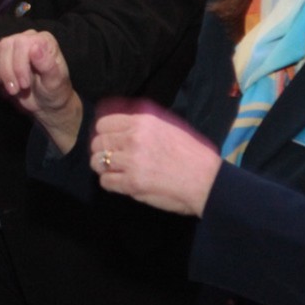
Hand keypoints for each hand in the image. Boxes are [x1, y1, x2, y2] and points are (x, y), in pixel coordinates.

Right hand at [0, 30, 82, 149]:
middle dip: (9, 71)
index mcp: (43, 40)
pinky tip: (7, 84)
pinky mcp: (1, 57)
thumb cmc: (54, 91)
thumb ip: (48, 64)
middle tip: (18, 90)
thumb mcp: (56, 81)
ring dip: (1, 74)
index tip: (25, 84)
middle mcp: (27, 38)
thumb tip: (35, 47)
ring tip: (13, 89)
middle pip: (6, 45)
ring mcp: (13, 46)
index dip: (19, 65)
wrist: (46, 103)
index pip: (22, 42)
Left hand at [90, 101, 221, 216]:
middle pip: (98, 142)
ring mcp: (131, 161)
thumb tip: (122, 124)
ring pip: (97, 161)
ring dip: (103, 167)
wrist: (206, 180)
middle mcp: (134, 138)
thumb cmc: (193, 154)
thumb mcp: (169, 126)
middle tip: (110, 158)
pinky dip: (110, 183)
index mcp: (143, 122)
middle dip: (101, 150)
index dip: (104, 133)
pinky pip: (105, 181)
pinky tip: (120, 183)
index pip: (104, 123)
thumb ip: (144, 124)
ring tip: (114, 171)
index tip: (109, 141)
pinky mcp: (131, 183)